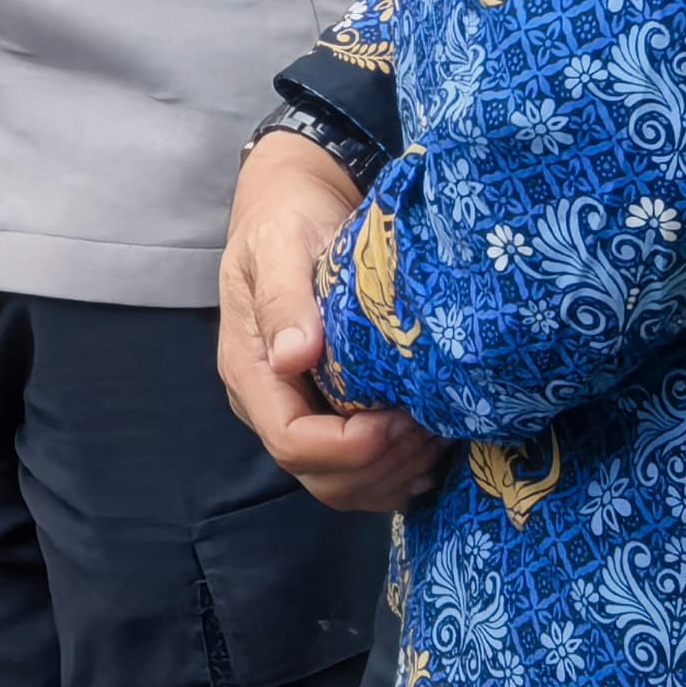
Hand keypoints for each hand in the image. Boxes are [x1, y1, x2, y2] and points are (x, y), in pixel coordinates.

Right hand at [219, 129, 445, 511]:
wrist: (295, 201)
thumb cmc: (287, 216)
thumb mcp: (281, 244)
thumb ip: (284, 299)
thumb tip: (293, 356)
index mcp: (249, 368)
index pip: (292, 442)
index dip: (350, 448)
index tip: (400, 418)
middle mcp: (268, 401)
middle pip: (319, 476)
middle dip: (380, 467)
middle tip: (432, 429)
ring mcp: (296, 410)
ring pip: (341, 485)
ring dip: (393, 475)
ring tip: (436, 435)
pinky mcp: (325, 412)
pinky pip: (358, 472)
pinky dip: (398, 473)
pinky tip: (428, 448)